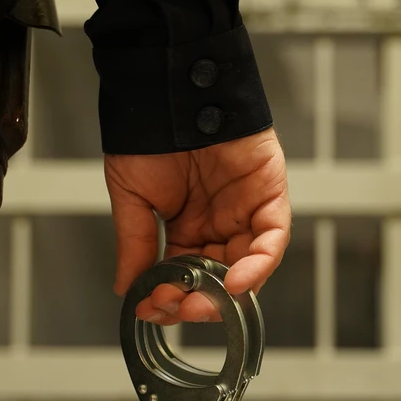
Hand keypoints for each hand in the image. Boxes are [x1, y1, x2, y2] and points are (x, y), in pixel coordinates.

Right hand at [104, 128, 290, 323]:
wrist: (168, 90)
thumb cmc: (148, 134)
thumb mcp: (133, 196)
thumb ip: (136, 244)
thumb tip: (127, 289)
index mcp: (189, 225)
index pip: (188, 275)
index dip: (174, 296)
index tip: (152, 308)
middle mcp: (221, 221)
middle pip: (221, 276)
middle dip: (201, 300)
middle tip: (179, 310)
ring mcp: (248, 208)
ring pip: (250, 264)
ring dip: (229, 291)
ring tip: (201, 303)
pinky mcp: (270, 193)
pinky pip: (273, 236)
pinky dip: (260, 262)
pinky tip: (235, 281)